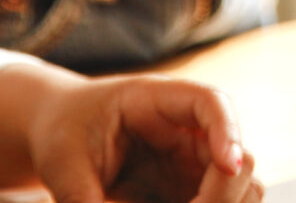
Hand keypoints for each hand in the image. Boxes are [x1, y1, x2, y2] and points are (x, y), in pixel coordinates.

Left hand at [0, 66, 258, 202]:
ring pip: (239, 187)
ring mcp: (190, 163)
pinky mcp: (186, 190)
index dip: (227, 130)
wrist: (56, 132)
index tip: (227, 164)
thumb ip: (82, 197)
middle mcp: (185, 130)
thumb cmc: (62, 132)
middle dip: (224, 192)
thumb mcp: (63, 165)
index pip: (210, 101)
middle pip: (237, 155)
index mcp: (155, 101)